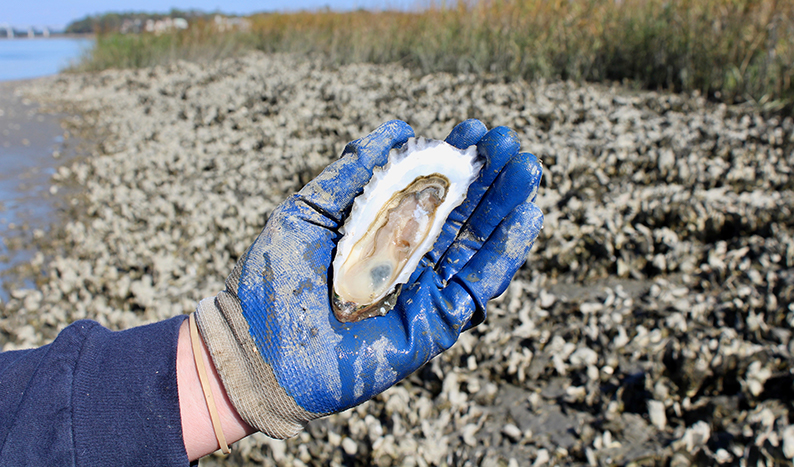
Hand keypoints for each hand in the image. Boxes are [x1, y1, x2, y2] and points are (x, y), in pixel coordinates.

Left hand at [195, 119, 542, 437]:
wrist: (257, 349)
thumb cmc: (273, 281)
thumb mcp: (309, 211)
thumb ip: (352, 174)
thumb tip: (399, 129)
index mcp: (382, 235)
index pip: (429, 194)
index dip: (454, 162)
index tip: (474, 129)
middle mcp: (408, 262)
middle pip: (460, 217)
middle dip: (488, 179)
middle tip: (509, 141)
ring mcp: (423, 294)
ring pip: (476, 247)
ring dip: (505, 207)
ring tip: (526, 167)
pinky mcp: (433, 326)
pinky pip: (477, 288)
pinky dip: (504, 255)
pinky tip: (525, 216)